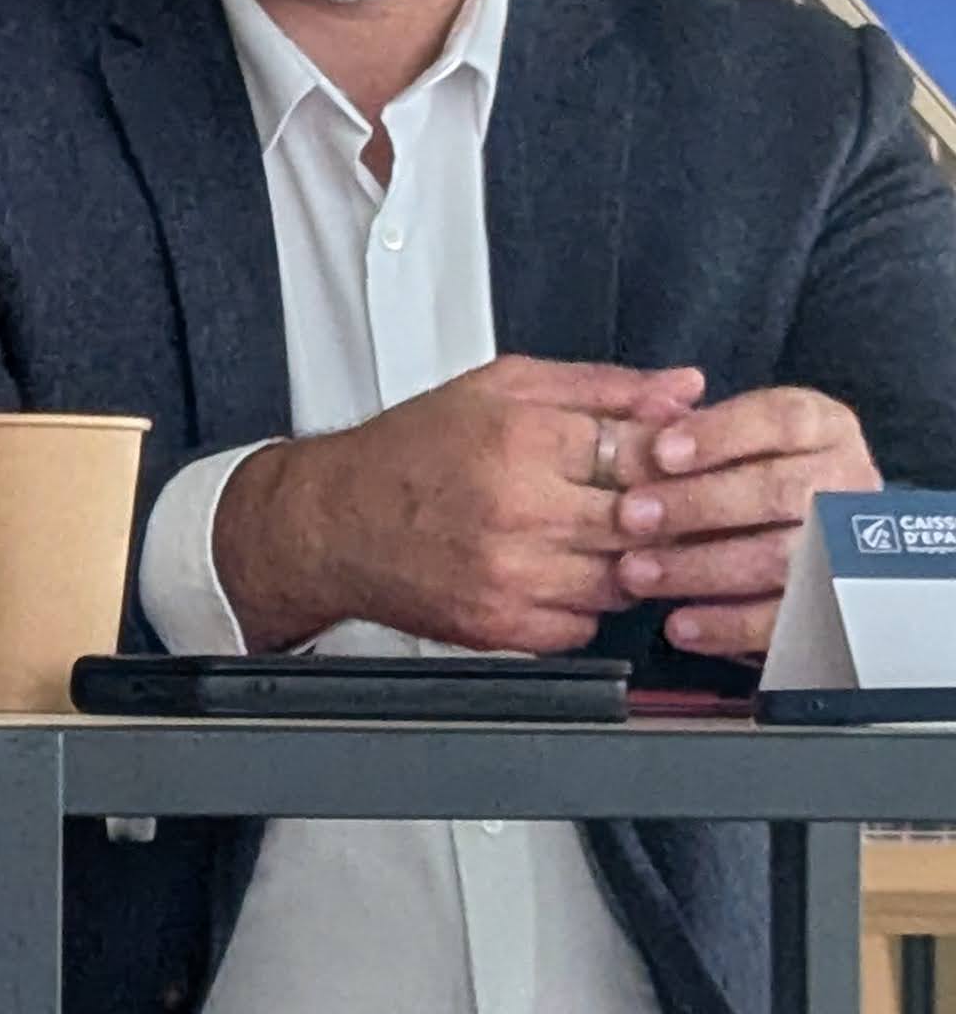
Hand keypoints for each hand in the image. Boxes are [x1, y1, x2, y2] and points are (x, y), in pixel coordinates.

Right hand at [211, 358, 702, 656]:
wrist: (327, 524)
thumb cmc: (407, 453)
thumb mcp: (498, 388)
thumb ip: (599, 387)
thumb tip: (686, 389)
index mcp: (521, 437)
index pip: (649, 450)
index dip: (671, 458)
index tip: (669, 461)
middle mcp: (518, 507)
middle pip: (647, 520)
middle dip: (655, 515)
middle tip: (639, 506)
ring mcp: (510, 573)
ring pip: (625, 579)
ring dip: (622, 562)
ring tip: (586, 538)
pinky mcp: (499, 624)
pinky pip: (585, 626)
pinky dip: (582, 605)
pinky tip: (553, 575)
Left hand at [614, 384, 875, 659]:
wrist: (793, 535)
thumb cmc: (732, 470)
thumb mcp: (712, 435)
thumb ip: (677, 420)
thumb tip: (651, 407)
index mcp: (824, 427)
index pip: (784, 419)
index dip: (722, 434)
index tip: (660, 453)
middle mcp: (846, 482)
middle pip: (780, 491)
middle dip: (699, 505)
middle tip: (630, 518)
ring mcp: (847, 546)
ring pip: (781, 558)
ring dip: (701, 569)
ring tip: (636, 574)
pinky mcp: (831, 606)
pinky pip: (785, 620)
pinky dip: (728, 625)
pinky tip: (677, 625)